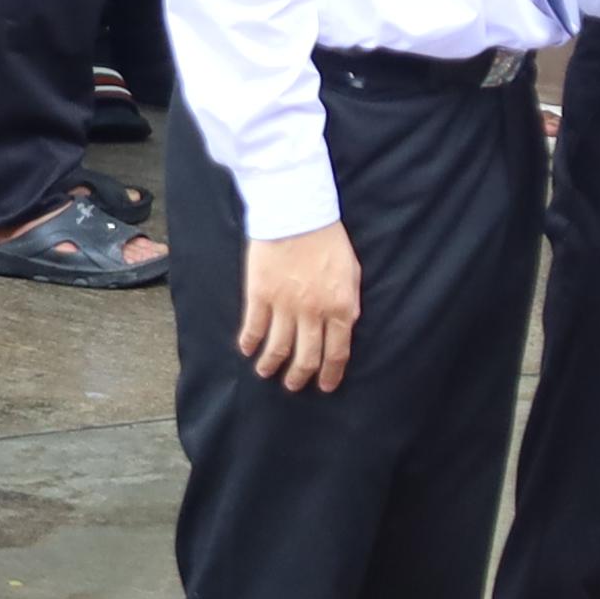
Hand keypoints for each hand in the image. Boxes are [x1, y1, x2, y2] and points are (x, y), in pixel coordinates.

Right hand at [237, 220, 361, 389]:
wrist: (297, 212)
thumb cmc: (328, 238)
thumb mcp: (352, 272)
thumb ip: (349, 302)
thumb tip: (346, 325)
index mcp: (340, 308)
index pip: (337, 352)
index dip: (330, 373)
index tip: (325, 385)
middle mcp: (313, 313)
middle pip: (307, 356)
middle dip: (300, 376)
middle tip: (294, 385)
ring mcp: (284, 305)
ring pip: (278, 347)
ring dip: (272, 365)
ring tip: (266, 373)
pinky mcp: (260, 294)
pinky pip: (254, 326)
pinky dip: (250, 342)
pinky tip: (247, 349)